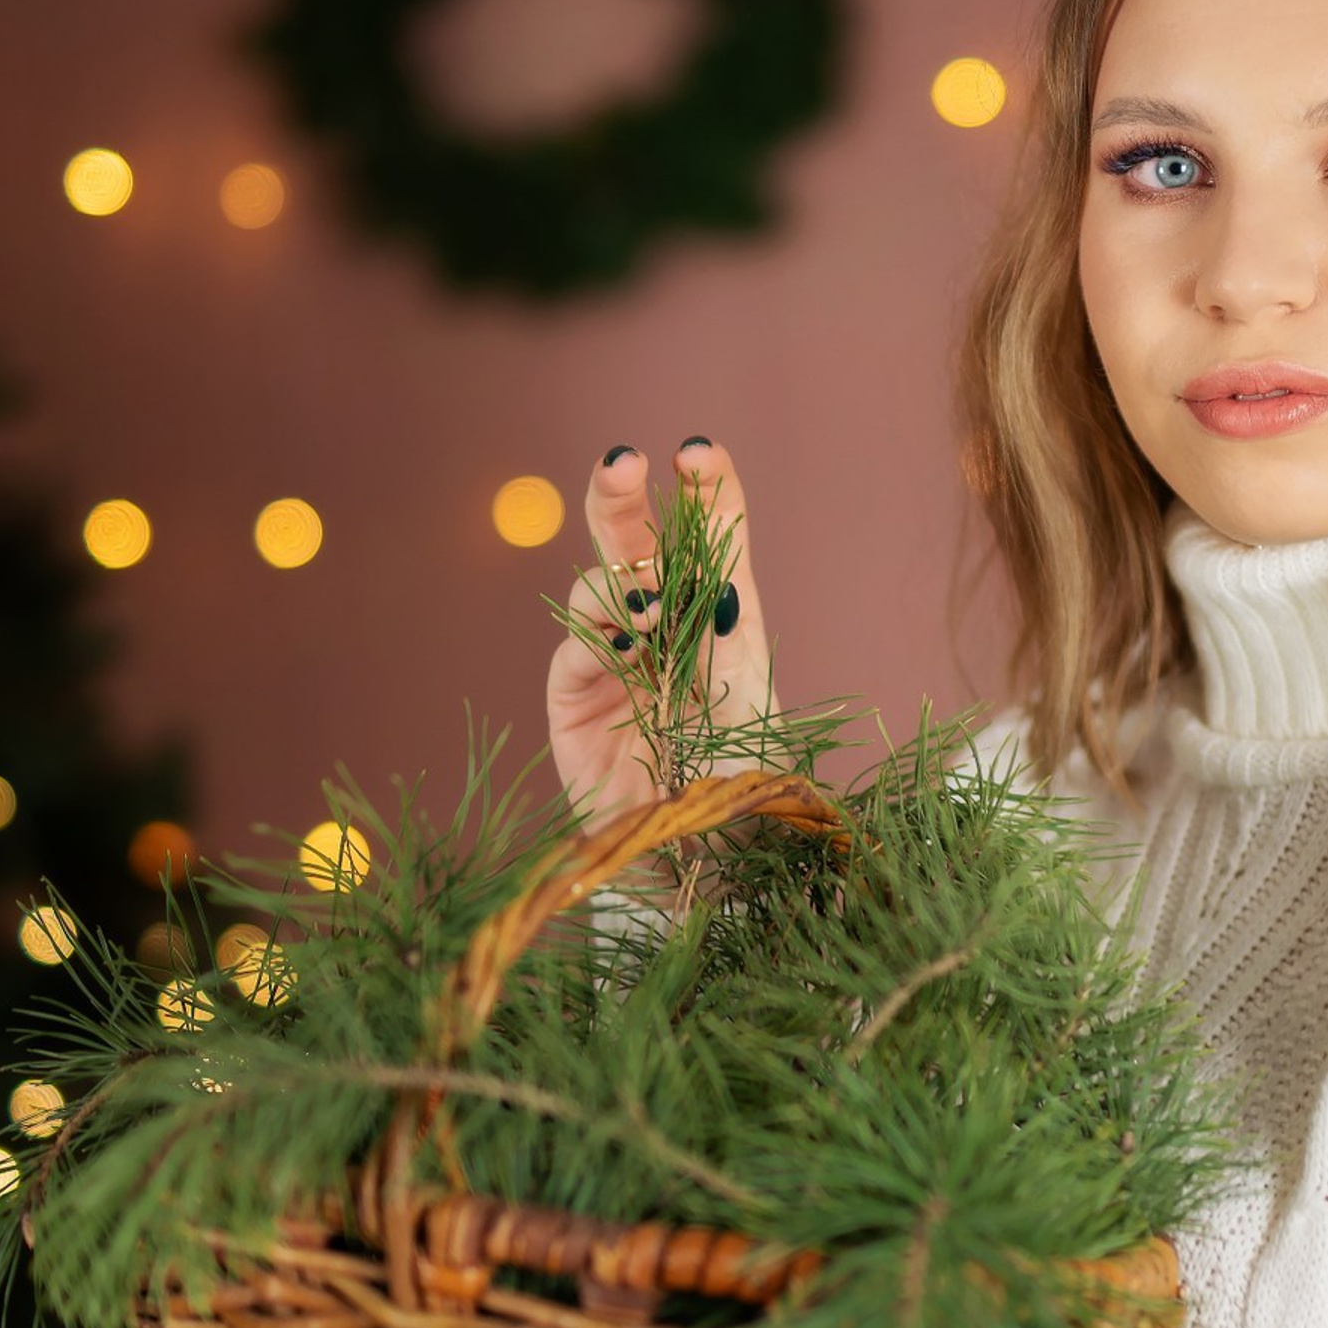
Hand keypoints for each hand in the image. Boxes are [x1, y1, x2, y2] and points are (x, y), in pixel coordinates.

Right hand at [546, 436, 781, 824]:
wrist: (705, 875)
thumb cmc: (746, 796)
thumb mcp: (753, 711)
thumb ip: (728, 647)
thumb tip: (710, 585)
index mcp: (725, 624)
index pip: (714, 540)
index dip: (708, 493)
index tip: (700, 452)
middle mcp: (668, 633)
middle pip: (640, 546)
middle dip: (628, 498)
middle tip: (624, 460)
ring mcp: (617, 664)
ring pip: (600, 590)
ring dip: (616, 583)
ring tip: (644, 609)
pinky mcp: (576, 704)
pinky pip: (574, 654)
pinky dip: (592, 638)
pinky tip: (620, 644)